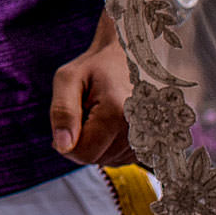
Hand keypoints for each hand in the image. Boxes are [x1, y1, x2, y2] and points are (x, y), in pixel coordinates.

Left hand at [48, 13, 135, 166]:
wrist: (129, 55)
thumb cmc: (94, 65)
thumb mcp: (68, 79)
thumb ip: (62, 112)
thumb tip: (61, 147)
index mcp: (116, 113)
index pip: (84, 154)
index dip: (66, 144)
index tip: (68, 121)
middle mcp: (139, 129)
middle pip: (96, 158)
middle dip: (82, 140)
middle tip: (86, 110)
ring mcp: (150, 137)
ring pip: (110, 160)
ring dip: (98, 143)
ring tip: (101, 112)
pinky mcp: (154, 141)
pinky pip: (123, 157)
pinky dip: (111, 145)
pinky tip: (112, 122)